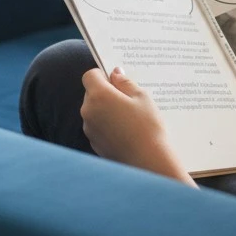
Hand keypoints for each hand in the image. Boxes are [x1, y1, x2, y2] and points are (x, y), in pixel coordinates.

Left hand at [81, 67, 195, 185]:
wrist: (147, 161)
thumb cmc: (147, 127)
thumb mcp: (142, 98)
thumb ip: (125, 83)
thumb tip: (115, 74)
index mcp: (99, 96)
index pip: (90, 76)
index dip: (103, 75)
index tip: (117, 80)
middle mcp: (88, 111)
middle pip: (91, 93)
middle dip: (106, 93)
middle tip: (129, 100)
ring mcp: (89, 128)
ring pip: (94, 110)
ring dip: (107, 110)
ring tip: (129, 118)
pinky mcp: (93, 142)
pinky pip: (98, 126)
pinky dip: (107, 125)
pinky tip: (125, 132)